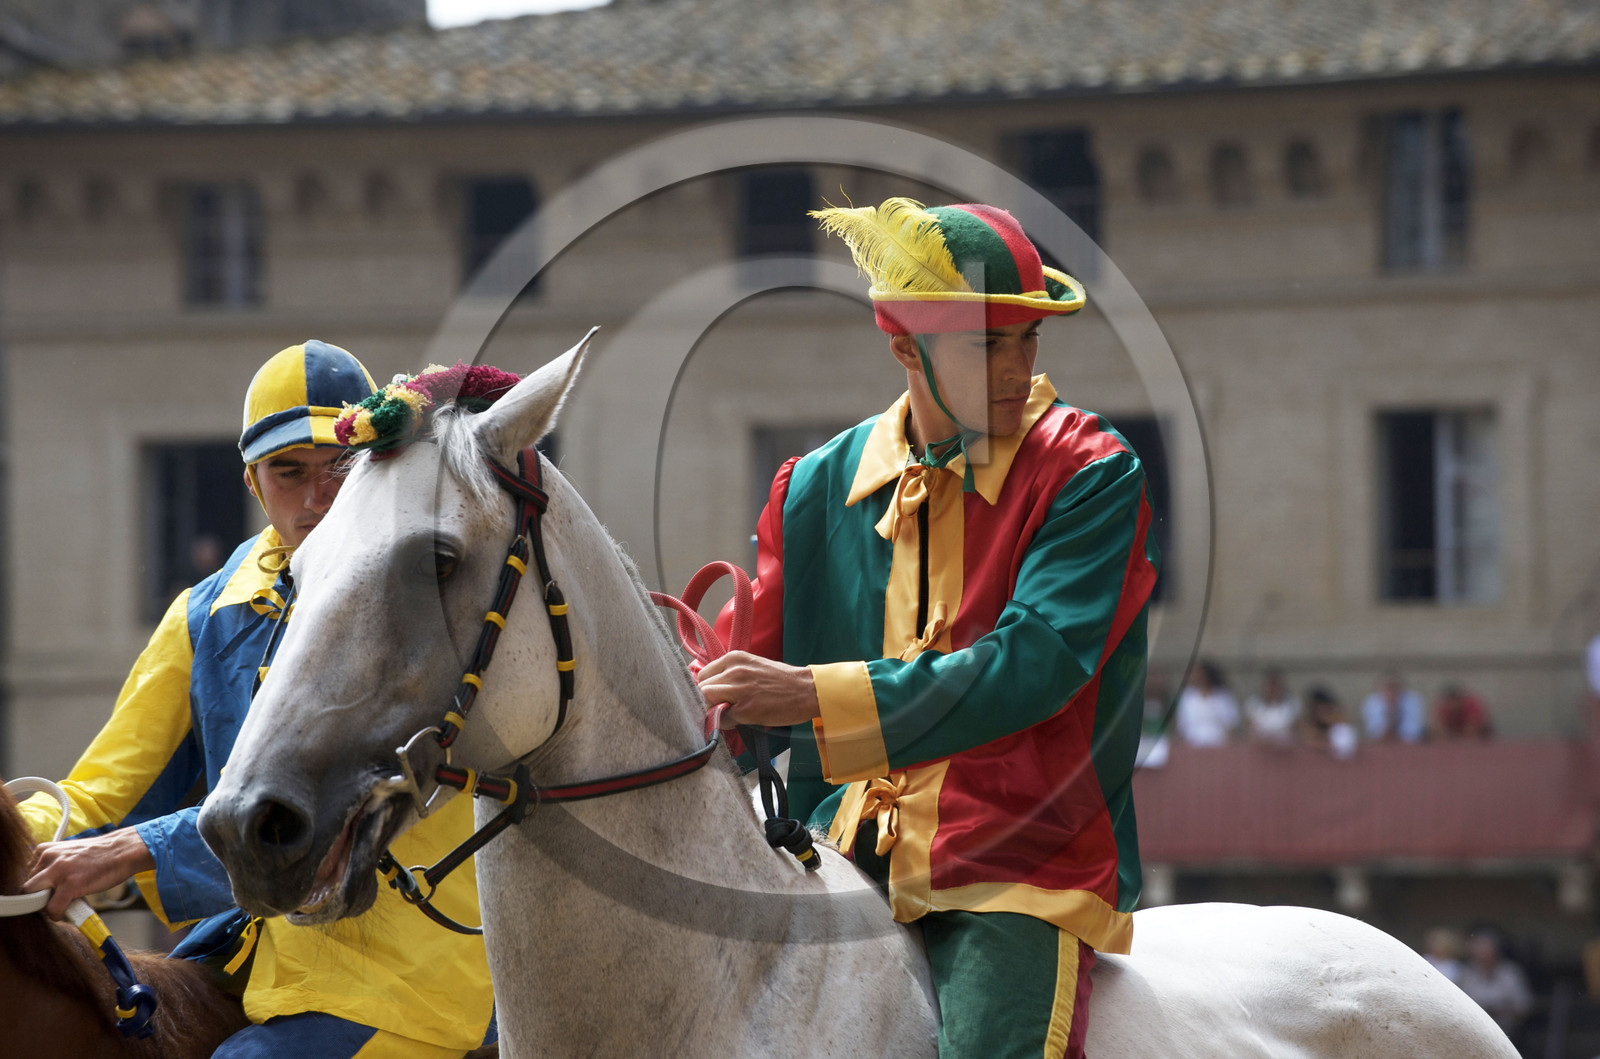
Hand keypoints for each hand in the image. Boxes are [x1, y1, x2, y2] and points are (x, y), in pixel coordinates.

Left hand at [24, 829, 155, 918]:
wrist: (123, 850)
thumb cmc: (100, 854)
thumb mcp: (70, 853)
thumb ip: (54, 864)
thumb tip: (45, 885)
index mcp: (46, 849)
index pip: (27, 874)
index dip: (37, 887)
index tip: (45, 893)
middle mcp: (48, 858)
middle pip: (27, 886)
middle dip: (37, 897)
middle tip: (51, 901)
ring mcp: (58, 871)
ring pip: (34, 897)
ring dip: (44, 906)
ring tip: (59, 905)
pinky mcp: (70, 884)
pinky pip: (52, 908)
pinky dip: (57, 914)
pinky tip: (66, 912)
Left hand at [697, 651, 820, 728]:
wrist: (808, 690)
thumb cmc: (783, 680)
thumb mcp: (753, 666)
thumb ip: (732, 673)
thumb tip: (712, 687)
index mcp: (734, 658)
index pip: (703, 675)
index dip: (708, 688)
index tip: (717, 696)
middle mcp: (733, 671)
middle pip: (702, 689)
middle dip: (709, 700)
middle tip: (724, 706)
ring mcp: (739, 690)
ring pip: (708, 703)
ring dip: (716, 711)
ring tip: (732, 713)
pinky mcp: (746, 709)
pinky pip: (722, 719)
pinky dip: (727, 723)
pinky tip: (742, 719)